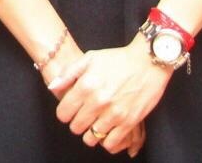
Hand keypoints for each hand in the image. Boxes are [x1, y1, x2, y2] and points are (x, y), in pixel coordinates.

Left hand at [50, 45, 172, 154]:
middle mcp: (98, 102)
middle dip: (76, 123)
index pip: (64, 113)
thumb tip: (53, 87)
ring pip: (92, 138)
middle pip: (76, 127)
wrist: (148, 62)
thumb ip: (68, 73)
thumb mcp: (90, 58)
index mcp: (86, 86)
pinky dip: (106, 141)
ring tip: (94, 124)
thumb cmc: (118, 58)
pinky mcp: (129, 122)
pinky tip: (107, 131)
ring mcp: (114, 113)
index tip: (69, 110)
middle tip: (83, 117)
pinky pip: (111, 143)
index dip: (64, 113)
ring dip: (90, 133)